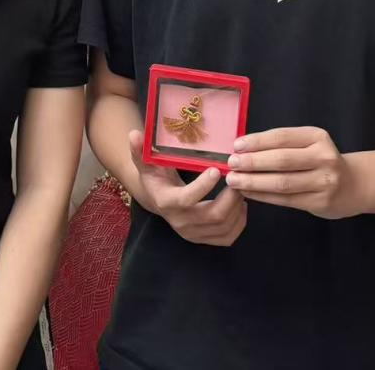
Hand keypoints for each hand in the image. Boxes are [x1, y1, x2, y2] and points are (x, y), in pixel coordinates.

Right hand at [126, 129, 246, 245]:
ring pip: (224, 227)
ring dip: (238, 207)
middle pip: (213, 216)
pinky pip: (228, 237)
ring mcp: (193, 234)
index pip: (186, 199)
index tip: (216, 168)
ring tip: (240, 187)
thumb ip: (140, 149)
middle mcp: (180, 222)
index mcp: (166, 202)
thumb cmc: (155, 176)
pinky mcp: (203, 239)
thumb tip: (134, 134)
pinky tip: (239, 205)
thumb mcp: (146, 162)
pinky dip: (239, 222)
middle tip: (239, 178)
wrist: (157, 199)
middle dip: (231, 197)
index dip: (203, 186)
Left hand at [226, 126, 364, 219]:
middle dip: (252, 162)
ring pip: (282, 182)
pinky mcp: (320, 202)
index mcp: (317, 137)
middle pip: (281, 160)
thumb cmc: (320, 161)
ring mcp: (324, 181)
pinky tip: (248, 193)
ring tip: (234, 180)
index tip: (236, 146)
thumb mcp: (308, 144)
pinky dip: (263, 196)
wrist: (353, 185)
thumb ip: (282, 145)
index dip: (257, 141)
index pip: (282, 137)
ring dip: (254, 182)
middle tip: (231, 164)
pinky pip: (285, 199)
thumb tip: (242, 148)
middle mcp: (324, 157)